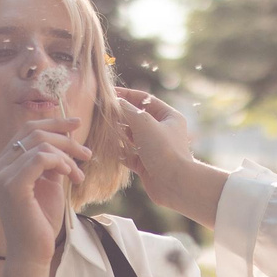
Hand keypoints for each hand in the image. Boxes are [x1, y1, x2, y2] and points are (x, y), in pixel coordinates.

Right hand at [0, 115, 91, 259]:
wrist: (33, 252)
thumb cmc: (41, 221)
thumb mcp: (49, 183)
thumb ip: (52, 161)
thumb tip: (67, 138)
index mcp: (3, 164)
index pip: (26, 130)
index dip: (53, 122)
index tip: (76, 123)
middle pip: (34, 132)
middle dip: (65, 138)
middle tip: (86, 153)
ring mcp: (1, 176)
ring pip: (40, 144)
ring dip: (67, 156)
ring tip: (78, 175)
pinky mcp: (12, 186)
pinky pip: (40, 158)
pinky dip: (60, 163)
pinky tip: (70, 176)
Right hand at [115, 90, 222, 225]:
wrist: (174, 184)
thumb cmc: (163, 149)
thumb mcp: (144, 122)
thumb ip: (128, 110)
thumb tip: (116, 101)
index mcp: (169, 117)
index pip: (145, 100)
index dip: (127, 94)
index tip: (109, 92)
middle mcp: (163, 131)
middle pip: (138, 118)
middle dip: (121, 114)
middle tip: (102, 111)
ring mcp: (154, 149)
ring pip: (132, 136)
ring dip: (118, 132)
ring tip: (102, 127)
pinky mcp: (146, 164)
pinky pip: (129, 154)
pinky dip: (119, 151)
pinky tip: (107, 147)